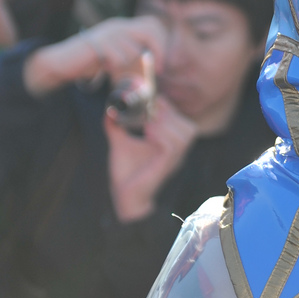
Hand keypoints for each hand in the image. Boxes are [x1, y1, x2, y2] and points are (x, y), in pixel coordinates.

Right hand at [22, 15, 166, 96]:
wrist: (61, 62)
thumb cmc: (91, 62)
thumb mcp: (116, 58)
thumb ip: (133, 58)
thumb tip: (155, 70)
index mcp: (123, 26)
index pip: (153, 24)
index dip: (162, 43)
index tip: (162, 64)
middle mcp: (117, 26)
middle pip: (150, 30)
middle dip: (158, 50)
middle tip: (158, 69)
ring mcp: (107, 33)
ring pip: (135, 49)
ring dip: (132, 68)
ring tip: (119, 75)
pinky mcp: (97, 43)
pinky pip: (119, 58)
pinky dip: (117, 69)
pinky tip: (107, 71)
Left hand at [105, 93, 196, 220]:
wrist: (125, 198)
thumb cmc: (127, 174)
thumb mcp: (120, 144)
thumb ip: (116, 126)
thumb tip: (109, 109)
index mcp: (170, 146)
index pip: (181, 121)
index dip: (168, 107)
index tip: (151, 99)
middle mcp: (177, 153)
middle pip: (189, 127)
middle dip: (170, 114)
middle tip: (150, 110)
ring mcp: (173, 160)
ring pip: (185, 135)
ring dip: (167, 124)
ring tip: (149, 123)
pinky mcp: (165, 166)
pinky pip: (172, 147)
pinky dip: (162, 135)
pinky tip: (148, 133)